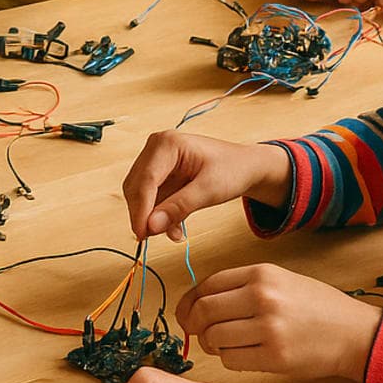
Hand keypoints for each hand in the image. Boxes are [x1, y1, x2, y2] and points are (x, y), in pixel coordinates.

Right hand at [123, 131, 290, 240]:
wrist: (245, 166)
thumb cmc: (232, 170)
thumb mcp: (209, 190)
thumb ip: (179, 207)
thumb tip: (150, 227)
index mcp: (167, 143)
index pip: (145, 179)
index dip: (140, 209)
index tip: (142, 234)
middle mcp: (156, 148)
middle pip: (137, 187)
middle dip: (144, 214)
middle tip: (155, 239)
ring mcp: (157, 160)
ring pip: (140, 195)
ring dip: (152, 217)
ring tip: (174, 234)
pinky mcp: (160, 174)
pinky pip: (151, 199)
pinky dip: (159, 216)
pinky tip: (175, 229)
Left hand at [178, 263, 381, 382]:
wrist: (353, 332)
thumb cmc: (315, 306)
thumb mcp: (279, 279)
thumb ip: (242, 285)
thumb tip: (200, 300)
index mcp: (261, 273)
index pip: (207, 284)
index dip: (189, 301)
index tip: (186, 312)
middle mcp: (262, 296)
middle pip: (204, 311)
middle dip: (193, 324)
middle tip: (197, 332)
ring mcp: (268, 328)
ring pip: (215, 337)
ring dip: (212, 344)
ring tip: (224, 344)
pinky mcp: (275, 357)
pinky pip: (232, 360)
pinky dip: (229, 359)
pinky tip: (242, 355)